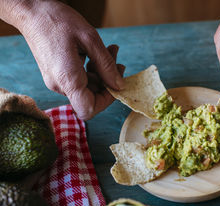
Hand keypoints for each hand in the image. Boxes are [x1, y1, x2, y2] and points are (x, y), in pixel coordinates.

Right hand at [14, 1, 124, 119]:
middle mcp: (60, 85)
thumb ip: (106, 65)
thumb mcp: (90, 39)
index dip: (106, 101)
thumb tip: (119, 86)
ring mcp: (57, 81)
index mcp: (67, 79)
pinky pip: (80, 80)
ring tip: (110, 51)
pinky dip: (92, 70)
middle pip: (91, 98)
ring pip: (88, 88)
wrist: (31, 12)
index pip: (88, 109)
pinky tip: (98, 53)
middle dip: (108, 81)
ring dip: (103, 73)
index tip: (116, 83)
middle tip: (117, 60)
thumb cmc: (57, 20)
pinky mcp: (57, 76)